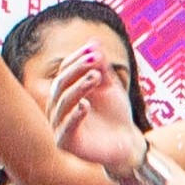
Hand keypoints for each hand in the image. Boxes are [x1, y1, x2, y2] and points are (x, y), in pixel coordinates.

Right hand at [44, 48, 148, 184]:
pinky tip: (86, 106)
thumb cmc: (116, 114)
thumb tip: (94, 42)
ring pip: (63, 102)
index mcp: (64, 92)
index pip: (64, 71)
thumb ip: (101, 68)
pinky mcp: (65, 143)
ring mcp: (58, 125)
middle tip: (96, 62)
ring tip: (96, 78)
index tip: (94, 51)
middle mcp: (56, 107)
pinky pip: (66, 127)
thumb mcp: (110, 87)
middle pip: (60, 84)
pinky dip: (75, 116)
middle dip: (77, 70)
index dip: (77, 59)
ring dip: (79, 87)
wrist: (127, 143)